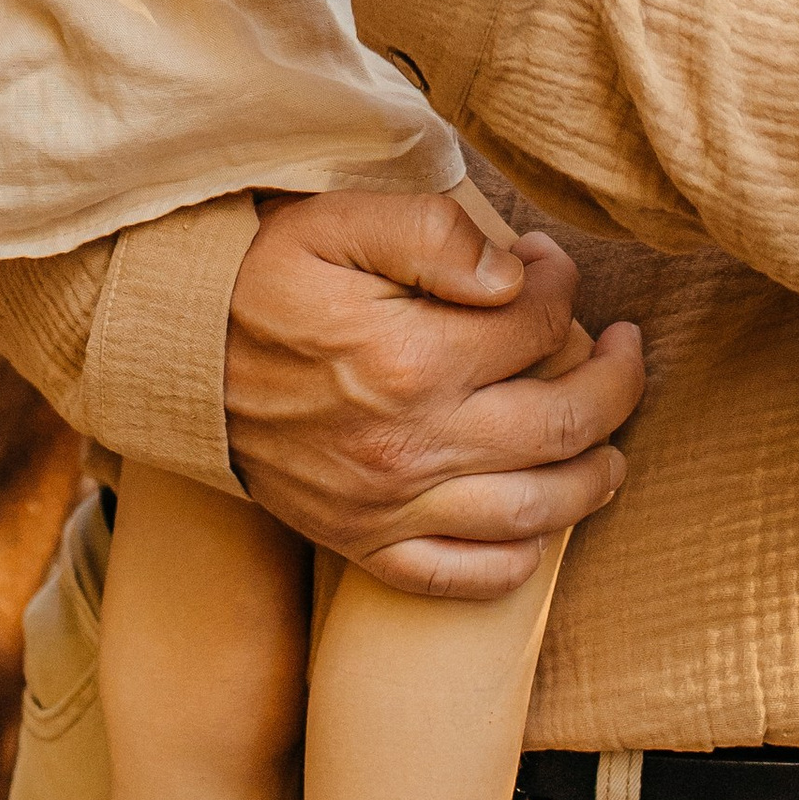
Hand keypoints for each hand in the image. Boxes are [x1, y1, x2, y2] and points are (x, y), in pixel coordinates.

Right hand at [225, 190, 644, 598]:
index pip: (536, 327)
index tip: (550, 268)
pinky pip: (464, 578)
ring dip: (595, 479)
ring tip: (613, 444)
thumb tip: (515, 274)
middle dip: (615, 384)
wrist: (171, 357)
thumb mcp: (334, 221)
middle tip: (627, 350)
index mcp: (409, 358)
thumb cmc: (257, 277)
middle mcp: (410, 445)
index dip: (561, 289)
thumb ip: (432, 233)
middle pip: (560, 426)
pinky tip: (541, 526)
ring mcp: (388, 507)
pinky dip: (518, 562)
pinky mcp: (362, 545)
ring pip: (534, 512)